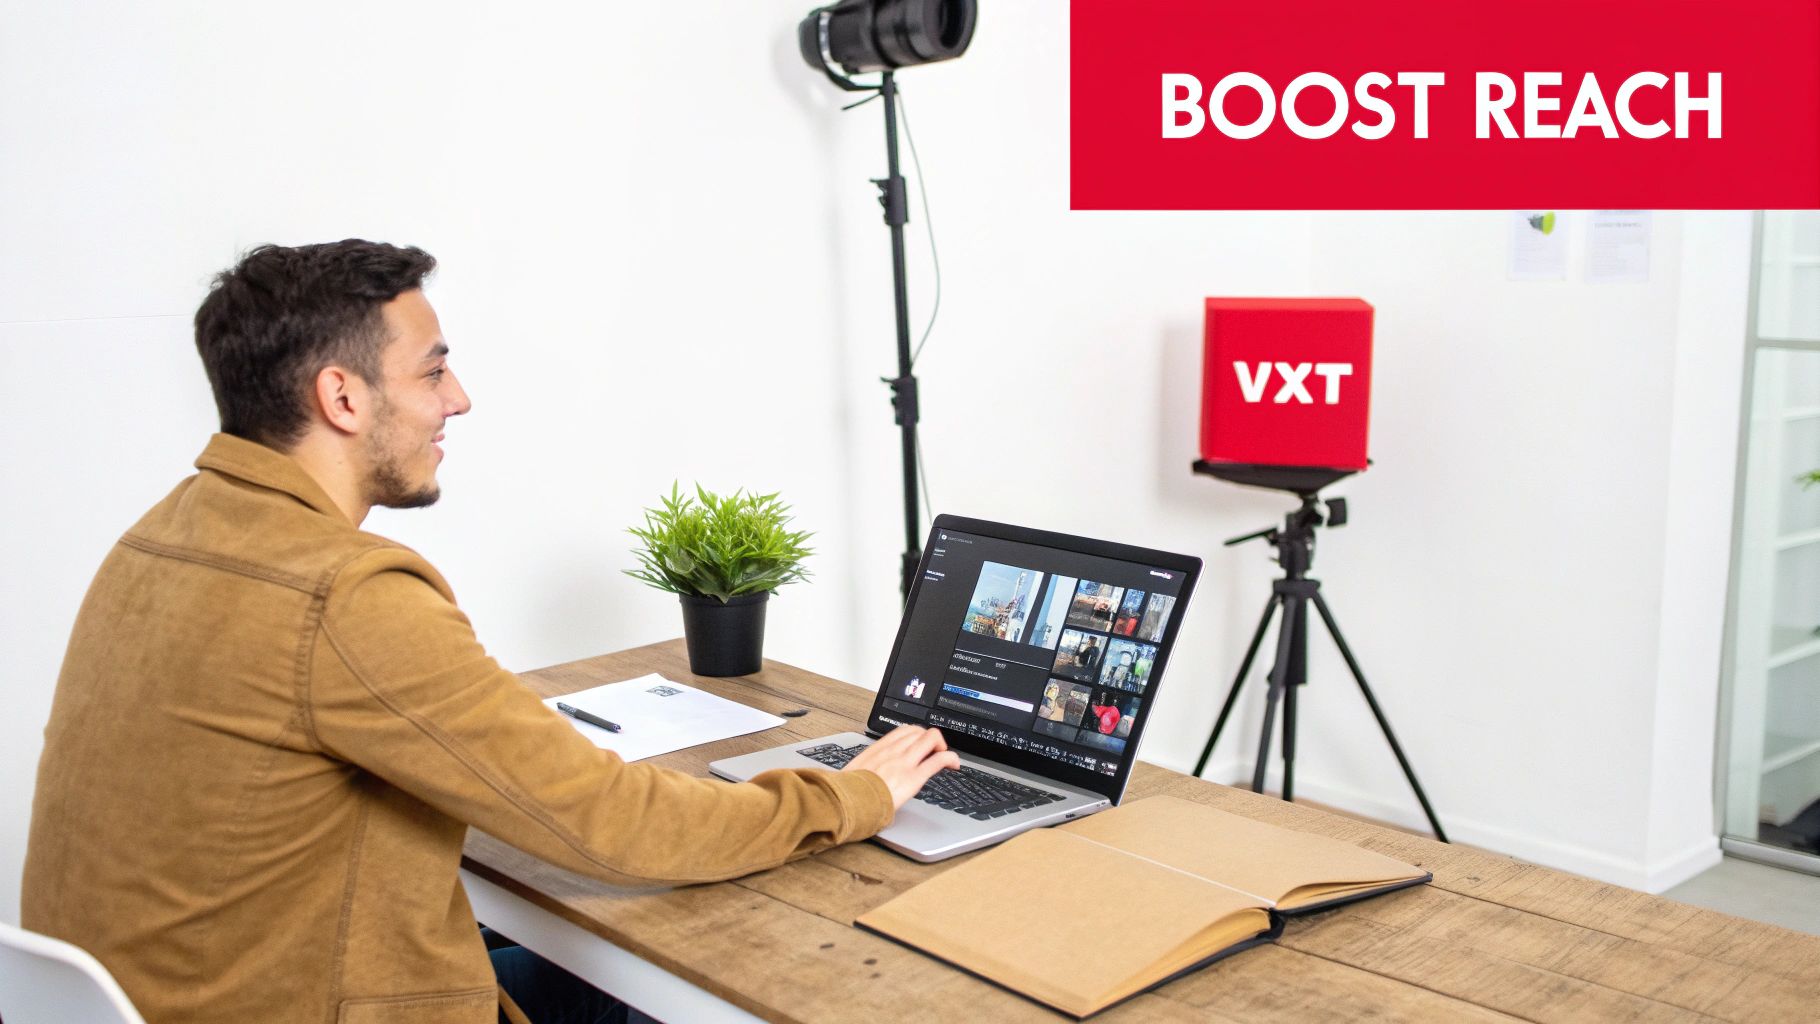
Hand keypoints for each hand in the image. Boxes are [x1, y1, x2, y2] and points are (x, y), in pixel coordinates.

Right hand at [843, 725, 960, 809]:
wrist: (845, 802)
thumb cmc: (846, 792)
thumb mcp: (853, 772)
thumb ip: (864, 768)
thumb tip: (864, 775)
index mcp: (877, 749)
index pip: (903, 730)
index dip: (916, 734)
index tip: (920, 742)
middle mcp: (892, 751)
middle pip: (919, 732)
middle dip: (930, 739)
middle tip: (933, 752)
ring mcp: (903, 762)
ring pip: (931, 739)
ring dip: (941, 745)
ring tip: (944, 757)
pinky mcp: (913, 778)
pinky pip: (938, 760)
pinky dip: (950, 758)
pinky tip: (953, 764)